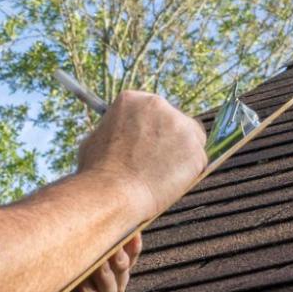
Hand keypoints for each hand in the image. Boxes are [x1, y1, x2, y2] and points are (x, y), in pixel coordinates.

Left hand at [11, 232, 141, 291]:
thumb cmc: (29, 279)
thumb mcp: (51, 253)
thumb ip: (69, 236)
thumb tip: (77, 202)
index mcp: (99, 272)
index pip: (123, 258)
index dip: (131, 247)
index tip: (133, 232)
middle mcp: (101, 291)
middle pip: (121, 275)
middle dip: (120, 261)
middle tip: (115, 248)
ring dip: (106, 279)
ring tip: (98, 265)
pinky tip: (85, 288)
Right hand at [74, 91, 208, 217]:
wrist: (113, 192)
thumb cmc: (97, 171)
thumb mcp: (95, 140)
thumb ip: (111, 132)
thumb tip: (113, 136)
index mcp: (131, 99)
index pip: (150, 110)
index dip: (149, 129)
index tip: (146, 144)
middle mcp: (158, 104)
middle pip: (173, 119)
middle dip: (168, 138)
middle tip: (156, 161)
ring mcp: (180, 125)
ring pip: (190, 138)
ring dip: (180, 154)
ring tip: (162, 175)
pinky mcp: (196, 148)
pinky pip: (197, 160)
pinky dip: (188, 173)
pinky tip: (170, 183)